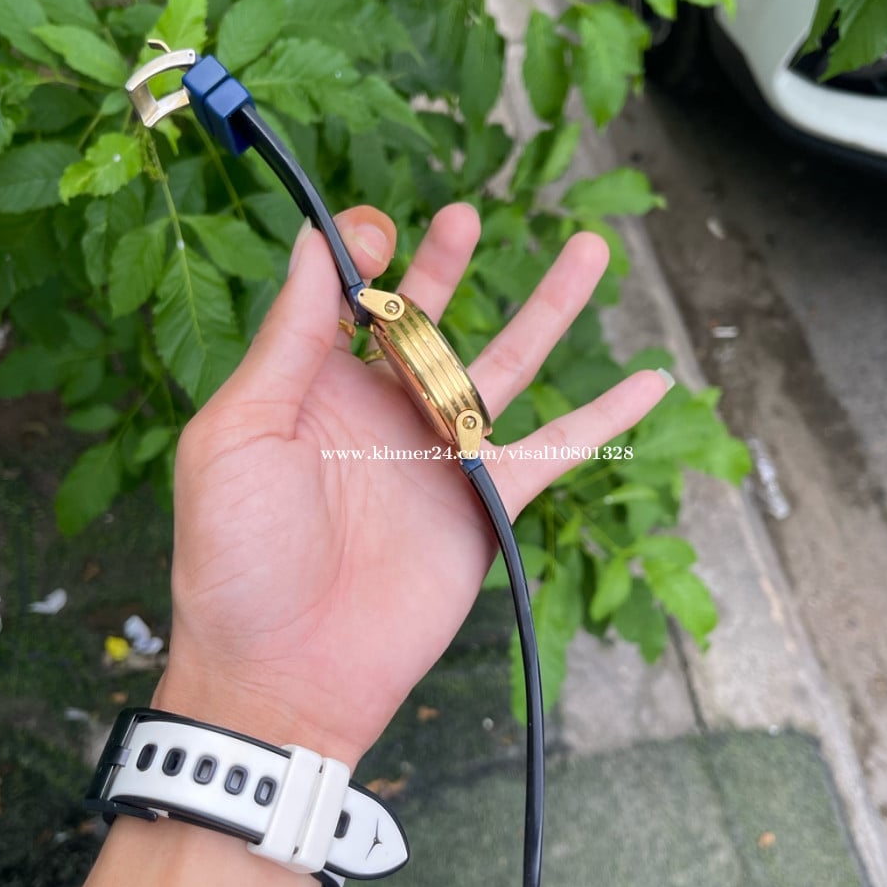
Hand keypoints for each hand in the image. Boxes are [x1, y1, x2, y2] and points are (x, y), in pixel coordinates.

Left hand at [153, 202, 668, 766]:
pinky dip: (606, 418)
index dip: (362, 253)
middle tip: (464, 214)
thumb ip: (288, 342)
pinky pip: (557, 450)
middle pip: (427, 318)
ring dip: (549, 308)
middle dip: (446, 263)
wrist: (283, 672)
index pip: (349, 298)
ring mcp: (438, 455)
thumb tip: (316, 244)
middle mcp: (380, 412)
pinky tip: (651, 381)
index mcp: (313, 388)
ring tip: (590, 248)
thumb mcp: (236, 434)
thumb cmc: (235, 558)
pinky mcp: (485, 504)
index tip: (378, 232)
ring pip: (507, 365)